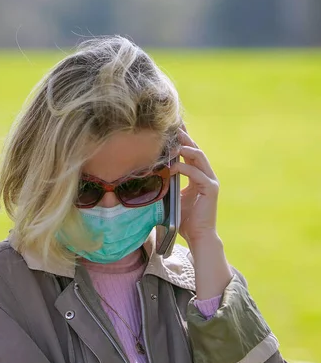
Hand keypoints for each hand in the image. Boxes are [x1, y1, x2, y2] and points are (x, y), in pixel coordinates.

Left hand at [170, 127, 219, 246]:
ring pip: (199, 157)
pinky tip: (172, 167)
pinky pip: (197, 173)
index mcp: (198, 176)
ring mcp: (210, 181)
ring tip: (172, 144)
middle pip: (195, 150)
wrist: (198, 236)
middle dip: (184, 137)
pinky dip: (184, 168)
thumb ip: (168, 185)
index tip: (172, 128)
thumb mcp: (174, 198)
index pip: (190, 153)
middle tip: (172, 126)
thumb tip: (151, 175)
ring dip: (185, 148)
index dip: (182, 140)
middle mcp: (206, 176)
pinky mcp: (211, 189)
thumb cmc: (185, 220)